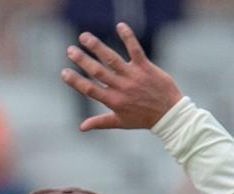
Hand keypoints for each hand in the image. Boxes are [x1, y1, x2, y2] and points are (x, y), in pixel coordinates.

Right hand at [61, 22, 182, 131]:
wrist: (169, 113)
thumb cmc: (143, 119)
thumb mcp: (119, 122)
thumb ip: (99, 122)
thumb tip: (81, 127)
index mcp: (112, 101)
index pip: (89, 89)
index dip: (75, 81)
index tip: (64, 72)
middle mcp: (121, 87)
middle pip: (97, 71)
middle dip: (82, 60)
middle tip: (70, 50)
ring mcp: (133, 76)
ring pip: (112, 59)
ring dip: (97, 47)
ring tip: (84, 37)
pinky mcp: (145, 67)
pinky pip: (135, 50)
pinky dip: (127, 37)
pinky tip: (119, 26)